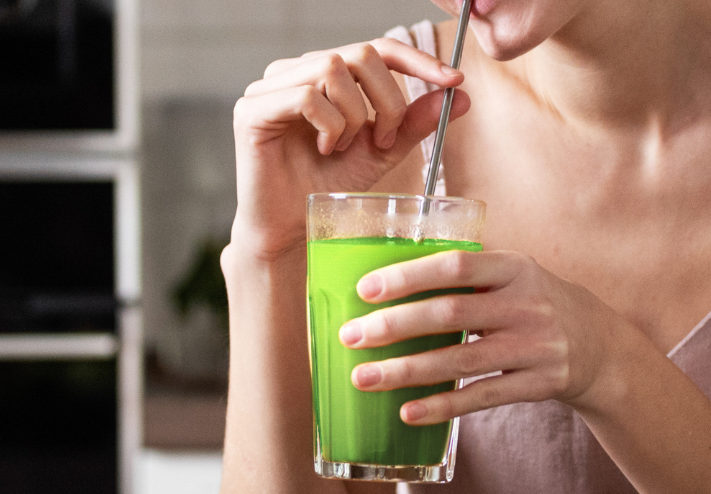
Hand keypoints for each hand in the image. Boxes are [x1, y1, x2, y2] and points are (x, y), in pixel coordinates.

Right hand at [229, 40, 468, 261]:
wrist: (290, 229)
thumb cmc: (327, 189)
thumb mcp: (379, 154)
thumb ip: (412, 124)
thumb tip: (458, 96)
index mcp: (325, 75)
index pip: (377, 48)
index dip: (417, 60)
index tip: (454, 81)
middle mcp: (296, 70)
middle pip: (360, 53)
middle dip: (386, 100)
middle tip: (382, 142)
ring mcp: (270, 86)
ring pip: (333, 69)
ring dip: (353, 117)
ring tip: (344, 150)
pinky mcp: (252, 108)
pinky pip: (306, 96)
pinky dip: (328, 126)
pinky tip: (324, 151)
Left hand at [339, 250, 626, 424]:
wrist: (600, 346)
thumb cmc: (535, 306)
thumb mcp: (514, 277)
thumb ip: (468, 277)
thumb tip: (390, 281)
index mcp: (515, 268)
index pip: (457, 265)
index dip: (409, 277)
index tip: (366, 290)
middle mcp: (527, 305)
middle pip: (451, 314)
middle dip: (395, 326)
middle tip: (352, 337)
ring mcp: (534, 347)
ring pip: (461, 361)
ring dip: (407, 371)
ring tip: (364, 378)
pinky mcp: (539, 384)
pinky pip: (482, 397)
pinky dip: (443, 406)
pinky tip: (408, 412)